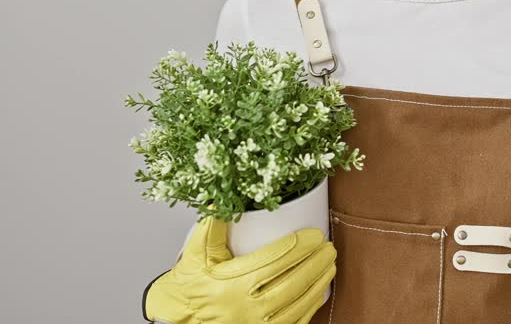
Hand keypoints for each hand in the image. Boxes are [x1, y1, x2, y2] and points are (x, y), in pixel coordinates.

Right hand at [143, 215, 335, 323]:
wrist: (181, 320)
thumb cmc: (191, 287)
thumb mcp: (196, 254)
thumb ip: (211, 226)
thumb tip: (221, 198)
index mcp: (233, 283)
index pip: (276, 261)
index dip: (300, 246)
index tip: (315, 235)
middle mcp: (248, 307)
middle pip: (293, 281)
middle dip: (315, 262)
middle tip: (328, 247)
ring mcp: (258, 323)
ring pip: (298, 302)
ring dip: (318, 282)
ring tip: (329, 264)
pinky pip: (295, 321)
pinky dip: (310, 305)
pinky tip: (319, 290)